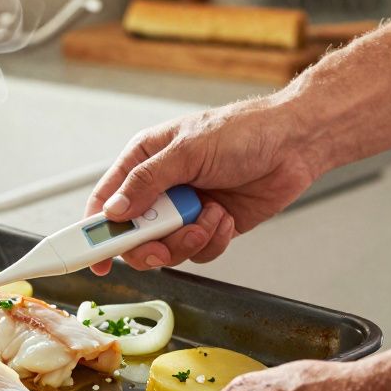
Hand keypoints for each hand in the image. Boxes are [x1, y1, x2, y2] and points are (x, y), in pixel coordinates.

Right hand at [85, 98, 323, 273]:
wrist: (296, 143)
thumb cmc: (243, 131)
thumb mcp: (187, 151)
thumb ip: (147, 182)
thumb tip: (114, 211)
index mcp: (144, 162)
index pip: (106, 201)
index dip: (95, 233)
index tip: (96, 259)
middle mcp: (160, 189)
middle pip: (133, 236)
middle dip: (151, 245)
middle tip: (165, 245)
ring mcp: (185, 210)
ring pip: (167, 249)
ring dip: (188, 241)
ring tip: (210, 218)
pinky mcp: (210, 227)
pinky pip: (199, 252)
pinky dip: (213, 240)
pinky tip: (226, 216)